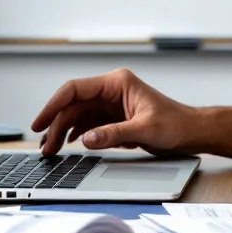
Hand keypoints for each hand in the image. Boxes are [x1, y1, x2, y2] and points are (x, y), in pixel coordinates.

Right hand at [30, 68, 231, 158]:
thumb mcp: (144, 130)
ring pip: (77, 115)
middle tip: (45, 147)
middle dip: (56, 124)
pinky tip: (67, 145)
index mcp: (117, 82)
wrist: (192, 132)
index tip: (39, 122)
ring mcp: (111, 104)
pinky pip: (87, 124)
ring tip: (51, 149)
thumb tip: (85, 139)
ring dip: (62, 131)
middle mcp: (111, 90)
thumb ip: (113, 134)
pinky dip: (75, 134)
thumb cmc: (175, 124)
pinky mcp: (114, 117)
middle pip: (73, 104)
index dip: (53, 105)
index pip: (75, 89)